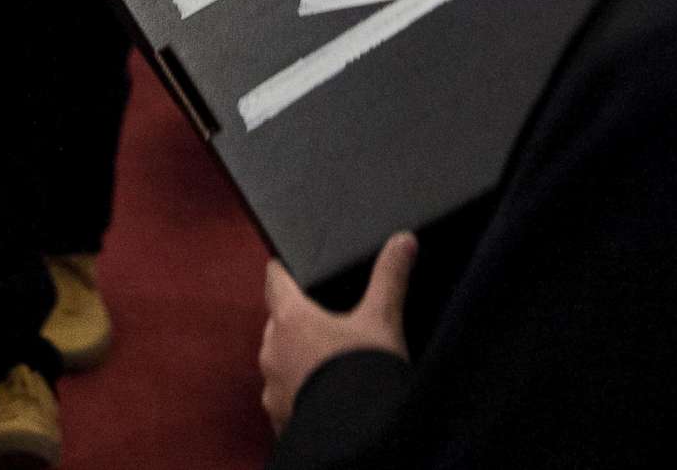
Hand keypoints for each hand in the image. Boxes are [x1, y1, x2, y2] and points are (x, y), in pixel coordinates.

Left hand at [259, 232, 414, 435]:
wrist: (357, 435)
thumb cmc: (364, 374)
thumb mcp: (383, 320)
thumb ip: (391, 276)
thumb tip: (404, 241)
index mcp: (291, 318)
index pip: (275, 280)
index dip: (282, 271)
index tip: (284, 267)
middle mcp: (273, 350)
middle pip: (277, 322)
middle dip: (294, 320)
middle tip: (320, 319)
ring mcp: (272, 387)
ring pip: (279, 361)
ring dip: (295, 358)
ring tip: (324, 361)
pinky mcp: (279, 417)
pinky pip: (284, 396)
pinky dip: (298, 391)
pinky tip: (321, 394)